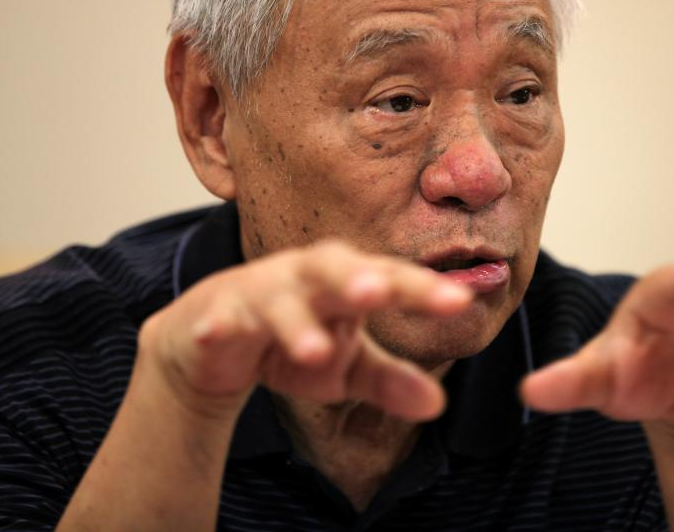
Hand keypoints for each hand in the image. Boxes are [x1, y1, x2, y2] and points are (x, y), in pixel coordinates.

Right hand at [138, 240, 471, 422]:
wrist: (214, 339)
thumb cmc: (296, 341)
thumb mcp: (346, 367)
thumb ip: (390, 381)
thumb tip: (439, 404)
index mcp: (347, 282)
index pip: (390, 280)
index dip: (422, 289)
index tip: (459, 302)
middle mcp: (306, 277)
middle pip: (334, 268)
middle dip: (355, 278)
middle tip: (378, 293)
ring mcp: (260, 292)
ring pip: (279, 299)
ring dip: (295, 322)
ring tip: (314, 352)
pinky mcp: (218, 314)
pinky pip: (219, 319)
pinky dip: (218, 326)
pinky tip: (217, 335)